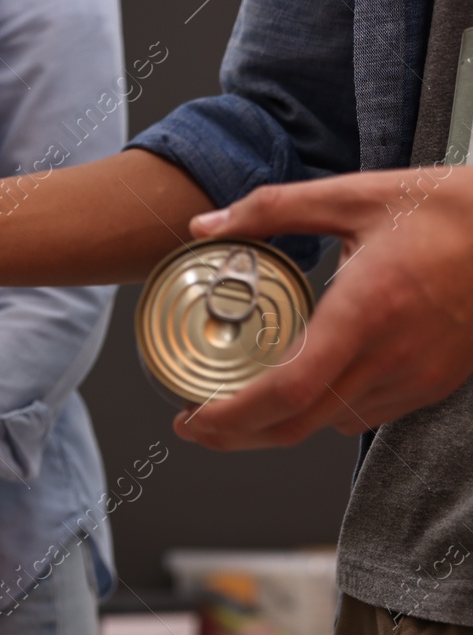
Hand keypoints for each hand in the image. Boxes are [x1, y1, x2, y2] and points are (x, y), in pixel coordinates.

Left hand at [175, 166, 472, 448]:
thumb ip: (273, 209)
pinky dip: (321, 412)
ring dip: (275, 426)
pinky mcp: (433, 384)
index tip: (192, 415)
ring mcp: (416, 377)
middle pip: (295, 425)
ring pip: (326, 426)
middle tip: (194, 422)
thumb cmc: (447, 208)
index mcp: (366, 310)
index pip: (288, 390)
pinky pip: (363, 416)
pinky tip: (301, 389)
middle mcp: (391, 355)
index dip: (232, 416)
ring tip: (238, 404)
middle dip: (235, 434)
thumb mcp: (355, 195)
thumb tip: (204, 224)